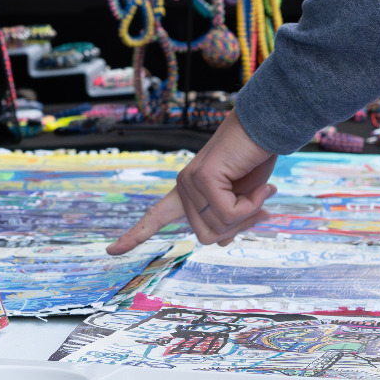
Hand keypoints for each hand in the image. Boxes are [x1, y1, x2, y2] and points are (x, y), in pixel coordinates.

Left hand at [107, 111, 277, 252]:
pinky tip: (263, 187)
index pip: (156, 216)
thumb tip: (222, 244)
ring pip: (219, 227)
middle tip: (259, 207)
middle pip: (207, 236)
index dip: (136, 235)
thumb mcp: (243, 199)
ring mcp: (191, 181)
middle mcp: (184, 185)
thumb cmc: (255, 159)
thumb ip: (229, 219)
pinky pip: (229, 213)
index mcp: (188, 191)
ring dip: (248, 214)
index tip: (111, 251)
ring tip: (262, 190)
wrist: (268, 128)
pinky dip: (251, 205)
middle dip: (238, 226)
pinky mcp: (204, 177)